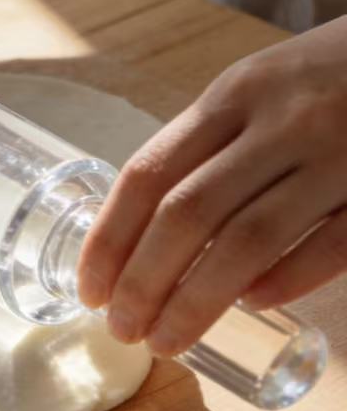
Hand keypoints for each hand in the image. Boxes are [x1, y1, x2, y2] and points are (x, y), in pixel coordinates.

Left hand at [77, 16, 346, 355]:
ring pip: (249, 237)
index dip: (110, 237)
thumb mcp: (260, 86)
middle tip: (121, 328)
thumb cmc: (330, 72)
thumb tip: (150, 227)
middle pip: (188, 212)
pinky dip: (286, 279)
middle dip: (143, 279)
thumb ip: (213, 143)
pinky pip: (331, 244)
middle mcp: (277, 123)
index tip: (88, 286)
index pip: (149, 173)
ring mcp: (334, 154)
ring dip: (198, 297)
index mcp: (233, 95)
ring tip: (167, 339)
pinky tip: (252, 304)